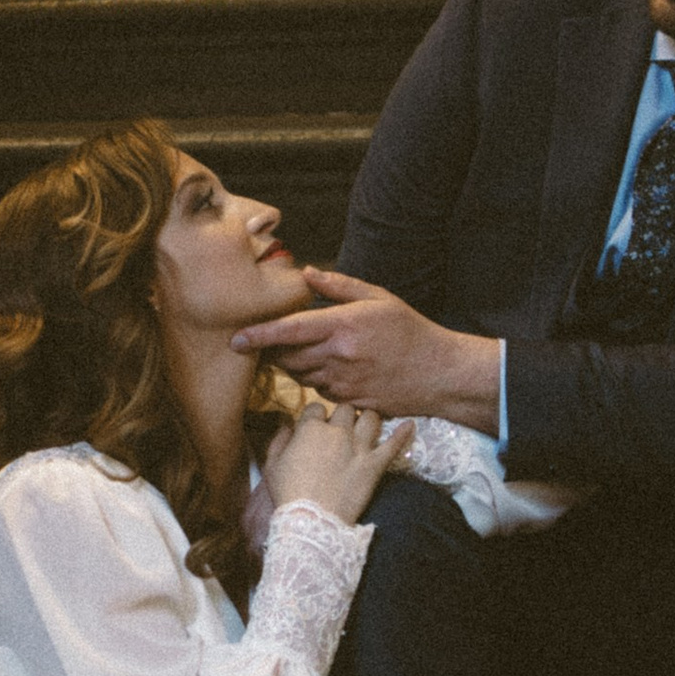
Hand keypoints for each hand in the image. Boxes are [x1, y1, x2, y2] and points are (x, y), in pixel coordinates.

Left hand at [234, 268, 500, 431]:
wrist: (438, 373)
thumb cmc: (409, 330)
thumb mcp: (378, 298)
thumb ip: (339, 286)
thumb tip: (306, 274)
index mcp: (343, 326)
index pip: (289, 331)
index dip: (259, 335)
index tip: (236, 338)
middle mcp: (338, 356)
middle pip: (287, 358)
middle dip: (273, 351)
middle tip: (267, 342)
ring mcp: (343, 383)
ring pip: (300, 376)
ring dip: (293, 366)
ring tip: (301, 352)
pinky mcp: (349, 401)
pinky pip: (319, 390)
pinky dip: (315, 379)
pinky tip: (329, 369)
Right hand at [261, 398, 411, 524]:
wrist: (311, 521)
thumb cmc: (288, 495)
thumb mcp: (272, 466)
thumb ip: (278, 440)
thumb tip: (286, 425)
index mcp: (310, 429)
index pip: (316, 408)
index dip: (316, 417)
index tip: (315, 427)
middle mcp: (337, 432)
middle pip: (345, 409)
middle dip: (342, 416)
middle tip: (340, 429)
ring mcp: (359, 447)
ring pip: (370, 418)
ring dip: (367, 420)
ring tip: (365, 426)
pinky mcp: (374, 465)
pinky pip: (393, 445)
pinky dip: (402, 434)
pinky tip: (409, 426)